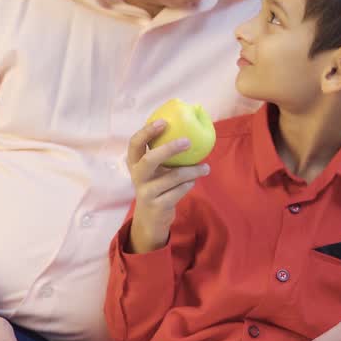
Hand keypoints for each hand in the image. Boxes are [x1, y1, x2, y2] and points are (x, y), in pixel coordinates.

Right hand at [125, 120, 209, 253]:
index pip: (135, 144)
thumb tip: (189, 131)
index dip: (146, 131)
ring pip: (172, 177)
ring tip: (205, 167)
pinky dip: (189, 184)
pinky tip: (194, 181)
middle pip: (149, 159)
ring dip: (192, 170)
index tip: (164, 121)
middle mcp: (137, 177)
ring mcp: (146, 192)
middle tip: (188, 141)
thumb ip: (162, 154)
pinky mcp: (158, 206)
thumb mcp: (154, 171)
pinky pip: (179, 191)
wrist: (151, 218)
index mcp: (135, 163)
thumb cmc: (156, 186)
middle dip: (169, 149)